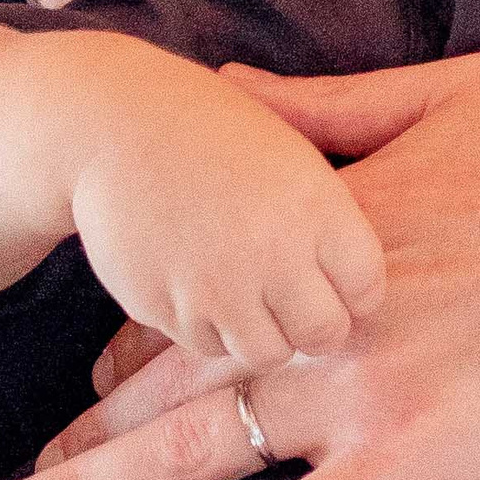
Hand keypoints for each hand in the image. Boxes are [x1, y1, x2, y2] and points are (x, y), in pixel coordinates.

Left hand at [0, 55, 479, 479]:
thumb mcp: (450, 92)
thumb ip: (326, 105)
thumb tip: (227, 91)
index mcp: (327, 223)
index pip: (198, 285)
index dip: (137, 339)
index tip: (97, 379)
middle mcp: (323, 312)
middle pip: (169, 379)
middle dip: (83, 432)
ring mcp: (364, 393)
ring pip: (198, 455)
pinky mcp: (418, 466)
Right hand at [67, 54, 385, 373]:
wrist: (113, 125)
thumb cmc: (212, 130)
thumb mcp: (291, 149)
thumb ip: (331, 219)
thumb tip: (365, 291)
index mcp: (317, 207)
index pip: (367, 289)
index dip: (355, 289)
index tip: (338, 281)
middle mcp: (272, 254)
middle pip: (323, 335)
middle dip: (315, 326)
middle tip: (297, 304)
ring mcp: (217, 287)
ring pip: (265, 354)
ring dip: (262, 332)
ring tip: (245, 291)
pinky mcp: (166, 309)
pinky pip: (206, 345)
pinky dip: (208, 327)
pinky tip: (198, 283)